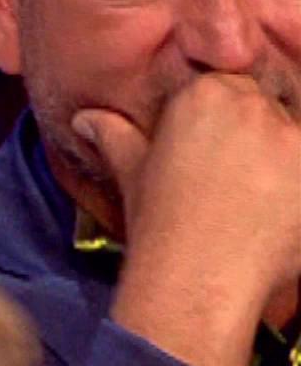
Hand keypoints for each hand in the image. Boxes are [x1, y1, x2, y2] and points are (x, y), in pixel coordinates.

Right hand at [74, 74, 300, 365]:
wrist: (194, 278)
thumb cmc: (162, 225)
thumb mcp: (132, 172)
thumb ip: (113, 136)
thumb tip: (86, 120)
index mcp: (205, 94)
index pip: (235, 87)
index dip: (234, 120)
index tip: (230, 152)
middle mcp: (251, 105)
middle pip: (272, 107)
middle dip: (266, 138)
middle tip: (247, 179)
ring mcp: (292, 137)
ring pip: (297, 134)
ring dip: (286, 160)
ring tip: (267, 198)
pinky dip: (297, 189)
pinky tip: (283, 209)